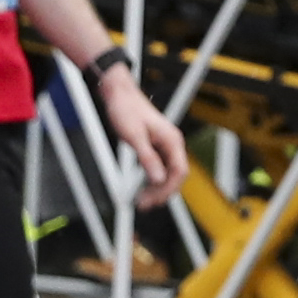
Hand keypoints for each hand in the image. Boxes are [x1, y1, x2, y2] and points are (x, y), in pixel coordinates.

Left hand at [99, 67, 186, 205]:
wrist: (118, 94)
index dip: (168, 188)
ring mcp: (164, 145)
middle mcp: (172, 143)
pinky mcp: (155, 146)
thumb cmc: (127, 109)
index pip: (179, 171)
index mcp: (172, 140)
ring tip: (142, 199)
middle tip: (145, 204)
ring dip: (156, 188)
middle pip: (175, 175)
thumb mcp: (135, 137)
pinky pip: (159, 167)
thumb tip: (157, 178)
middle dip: (161, 192)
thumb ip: (148, 159)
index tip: (155, 200)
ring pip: (167, 173)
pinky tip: (142, 187)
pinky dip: (151, 179)